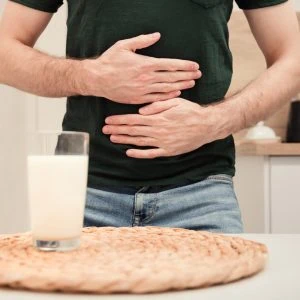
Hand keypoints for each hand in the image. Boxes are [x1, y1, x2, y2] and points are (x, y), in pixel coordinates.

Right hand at [80, 33, 200, 103]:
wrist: (97, 79)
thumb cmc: (109, 61)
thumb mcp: (124, 46)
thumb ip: (142, 40)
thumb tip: (157, 35)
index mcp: (145, 64)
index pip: (170, 65)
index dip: (184, 65)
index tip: (195, 66)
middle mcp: (146, 78)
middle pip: (172, 77)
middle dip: (187, 75)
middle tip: (198, 75)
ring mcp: (143, 90)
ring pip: (167, 88)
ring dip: (181, 85)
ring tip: (192, 83)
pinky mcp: (139, 99)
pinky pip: (157, 98)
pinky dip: (168, 95)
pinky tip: (177, 93)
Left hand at [103, 98, 224, 158]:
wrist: (206, 126)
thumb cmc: (191, 111)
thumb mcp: (175, 102)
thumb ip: (157, 106)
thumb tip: (141, 111)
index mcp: (158, 118)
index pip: (133, 120)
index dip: (120, 120)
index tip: (108, 120)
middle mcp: (158, 131)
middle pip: (133, 131)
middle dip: (118, 130)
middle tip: (104, 130)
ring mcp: (162, 142)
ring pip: (139, 142)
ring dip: (125, 140)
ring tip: (112, 139)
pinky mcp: (168, 151)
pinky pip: (151, 153)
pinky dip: (139, 154)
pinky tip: (129, 152)